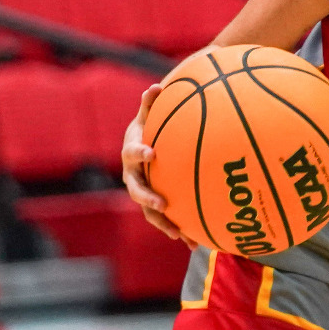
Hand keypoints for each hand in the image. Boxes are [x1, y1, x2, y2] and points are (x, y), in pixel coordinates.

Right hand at [122, 84, 191, 244]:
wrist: (140, 151)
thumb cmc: (147, 130)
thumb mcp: (147, 117)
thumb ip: (151, 105)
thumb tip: (156, 86)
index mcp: (132, 154)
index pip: (132, 153)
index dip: (140, 153)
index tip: (152, 152)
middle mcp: (134, 177)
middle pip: (137, 190)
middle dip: (148, 198)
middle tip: (162, 203)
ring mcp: (143, 193)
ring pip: (150, 212)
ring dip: (163, 223)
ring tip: (178, 234)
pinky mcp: (155, 205)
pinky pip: (165, 220)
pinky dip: (179, 230)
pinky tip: (196, 243)